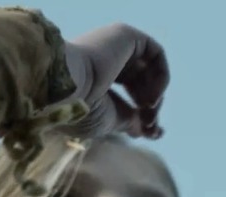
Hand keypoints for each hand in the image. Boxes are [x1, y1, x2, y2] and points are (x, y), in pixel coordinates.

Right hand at [61, 23, 168, 138]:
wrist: (63, 91)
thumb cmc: (80, 110)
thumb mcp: (109, 121)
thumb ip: (131, 121)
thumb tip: (153, 130)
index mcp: (96, 79)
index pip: (130, 94)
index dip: (143, 114)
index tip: (149, 133)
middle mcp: (106, 59)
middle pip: (142, 84)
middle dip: (150, 108)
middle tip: (149, 124)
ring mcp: (115, 46)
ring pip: (151, 72)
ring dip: (156, 97)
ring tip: (147, 112)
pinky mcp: (125, 35)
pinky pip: (156, 54)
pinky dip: (161, 78)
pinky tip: (150, 98)